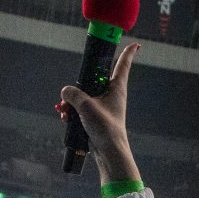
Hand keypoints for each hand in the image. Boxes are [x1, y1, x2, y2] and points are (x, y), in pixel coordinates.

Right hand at [60, 43, 141, 185]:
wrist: (108, 153)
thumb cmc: (104, 128)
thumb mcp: (85, 106)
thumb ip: (72, 94)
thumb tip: (65, 93)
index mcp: (117, 88)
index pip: (123, 65)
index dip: (128, 53)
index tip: (135, 44)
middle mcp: (112, 95)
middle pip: (94, 79)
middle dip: (77, 86)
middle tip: (69, 94)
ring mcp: (104, 107)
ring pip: (84, 95)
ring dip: (71, 101)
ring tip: (63, 110)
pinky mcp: (96, 117)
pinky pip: (81, 108)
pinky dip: (72, 111)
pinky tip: (64, 117)